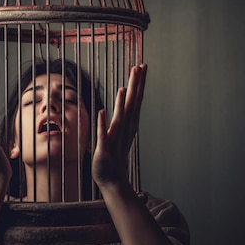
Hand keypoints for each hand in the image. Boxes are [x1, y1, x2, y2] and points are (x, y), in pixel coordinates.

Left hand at [92, 64, 146, 187]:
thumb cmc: (114, 153)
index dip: (138, 83)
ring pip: (120, 119)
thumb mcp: (118, 127)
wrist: (111, 179)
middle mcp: (124, 130)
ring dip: (121, 104)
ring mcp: (115, 140)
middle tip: (140, 67)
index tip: (141, 66)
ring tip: (123, 88)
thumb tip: (124, 92)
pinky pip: (103, 136)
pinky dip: (103, 125)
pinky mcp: (104, 150)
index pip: (134, 99)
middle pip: (131, 105)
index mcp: (128, 123)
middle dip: (135, 86)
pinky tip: (103, 112)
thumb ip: (121, 110)